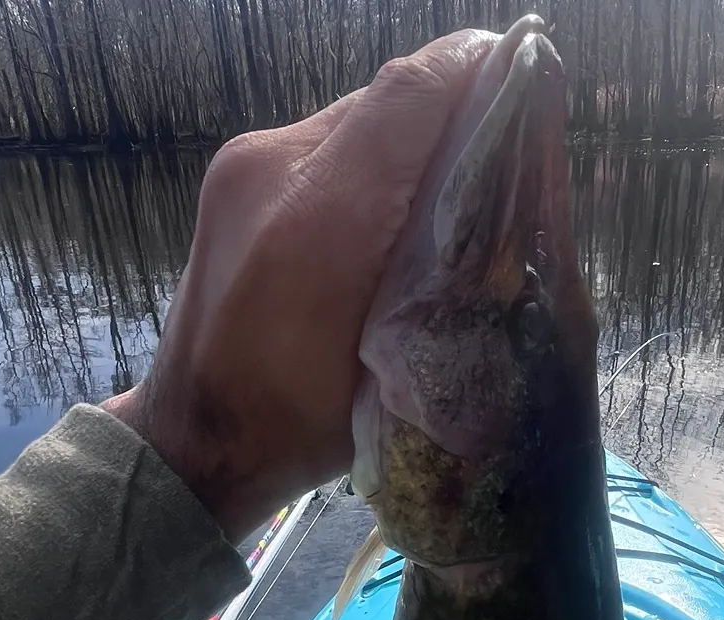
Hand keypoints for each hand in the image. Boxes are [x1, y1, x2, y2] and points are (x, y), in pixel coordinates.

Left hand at [104, 30, 495, 540]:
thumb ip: (446, 274)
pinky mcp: (232, 174)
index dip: (480, 73)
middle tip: (497, 160)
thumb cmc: (302, 425)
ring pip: (356, 119)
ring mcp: (245, 164)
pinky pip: (322, 144)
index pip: (414, 94)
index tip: (528, 78)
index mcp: (324, 222)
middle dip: (450, 118)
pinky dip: (365, 165)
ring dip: (406, 146)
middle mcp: (276, 170)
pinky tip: (383, 217)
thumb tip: (498, 195)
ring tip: (442, 197)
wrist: (195, 440)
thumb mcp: (399, 367)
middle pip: (388, 100)